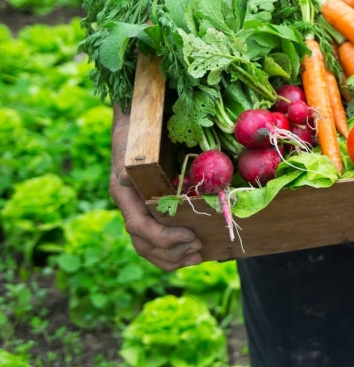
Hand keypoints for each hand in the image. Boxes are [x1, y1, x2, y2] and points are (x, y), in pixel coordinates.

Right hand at [110, 108, 201, 270]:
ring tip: (198, 255)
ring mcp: (138, 211)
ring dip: (173, 257)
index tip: (190, 236)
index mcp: (124, 196)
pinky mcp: (150, 211)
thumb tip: (127, 178)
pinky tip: (192, 251)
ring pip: (148, 246)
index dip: (164, 237)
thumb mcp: (138, 147)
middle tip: (199, 247)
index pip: (139, 228)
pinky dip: (172, 249)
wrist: (135, 125)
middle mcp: (129, 207)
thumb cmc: (139, 134)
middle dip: (171, 251)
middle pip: (144, 244)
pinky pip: (156, 239)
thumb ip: (136, 165)